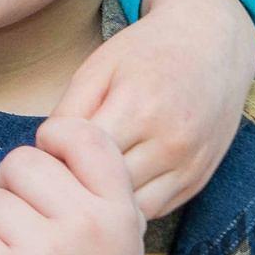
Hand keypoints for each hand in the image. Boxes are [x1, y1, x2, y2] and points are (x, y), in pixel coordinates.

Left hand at [0, 117, 152, 254]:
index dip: (51, 142)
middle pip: (20, 162)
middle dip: (10, 189)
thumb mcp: (121, 239)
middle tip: (24, 230)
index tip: (48, 175)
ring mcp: (46, 251)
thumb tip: (34, 149)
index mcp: (119, 207)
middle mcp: (87, 222)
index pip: (79, 132)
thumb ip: (89, 193)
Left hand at [56, 0, 254, 216]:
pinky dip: (128, 206)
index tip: (47, 148)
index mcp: (140, 109)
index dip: (55, 156)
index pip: (79, 156)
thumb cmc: (146, 52)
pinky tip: (113, 185)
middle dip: (76, 184)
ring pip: (129, 210)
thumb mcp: (97, 69)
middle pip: (104, 189)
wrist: (212, 43)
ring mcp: (189, 166)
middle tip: (61, 169)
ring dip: (102, 202)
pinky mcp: (198, 181)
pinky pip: (153, 211)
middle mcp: (171, 143)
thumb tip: (43, 156)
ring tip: (86, 179)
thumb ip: (68, 113)